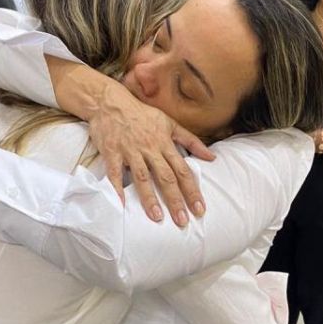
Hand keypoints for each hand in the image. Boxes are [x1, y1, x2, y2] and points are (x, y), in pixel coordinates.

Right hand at [88, 84, 214, 225]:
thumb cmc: (141, 114)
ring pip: (142, 177)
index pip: (183, 171)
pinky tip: (121, 205)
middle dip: (175, 200)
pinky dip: (116, 189)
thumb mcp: (169, 123)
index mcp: (165, 143)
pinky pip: (114, 173)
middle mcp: (150, 149)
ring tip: (157, 217)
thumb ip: (191, 141)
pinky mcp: (112, 153)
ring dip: (150, 198)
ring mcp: (130, 151)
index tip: (199, 209)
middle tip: (182, 221)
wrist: (110, 102)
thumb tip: (211, 157)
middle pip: (166, 177)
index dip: (192, 191)